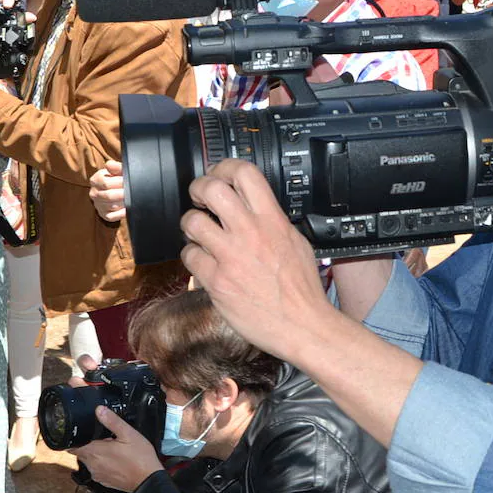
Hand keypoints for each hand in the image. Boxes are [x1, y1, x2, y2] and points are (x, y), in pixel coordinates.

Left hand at [70, 407, 163, 491]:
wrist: (148, 481)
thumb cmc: (140, 458)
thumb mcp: (128, 434)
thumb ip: (112, 421)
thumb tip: (99, 410)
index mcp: (95, 451)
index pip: (73, 445)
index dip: (76, 438)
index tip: (83, 433)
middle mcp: (92, 465)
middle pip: (81, 452)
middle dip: (88, 444)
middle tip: (104, 438)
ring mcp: (98, 474)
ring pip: (89, 461)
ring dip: (96, 454)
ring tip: (112, 449)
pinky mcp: (104, 481)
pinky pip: (97, 470)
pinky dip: (103, 464)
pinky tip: (116, 460)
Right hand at [89, 159, 125, 221]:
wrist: (115, 188)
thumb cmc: (116, 178)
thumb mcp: (117, 170)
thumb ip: (116, 166)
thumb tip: (109, 164)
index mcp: (95, 180)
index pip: (106, 183)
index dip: (119, 182)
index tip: (128, 181)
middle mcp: (94, 193)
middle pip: (109, 196)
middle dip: (123, 193)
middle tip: (132, 191)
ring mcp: (98, 205)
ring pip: (112, 206)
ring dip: (123, 203)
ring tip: (131, 198)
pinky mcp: (104, 215)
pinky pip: (113, 217)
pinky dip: (121, 213)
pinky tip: (127, 208)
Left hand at [179, 160, 332, 360]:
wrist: (302, 325)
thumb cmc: (302, 290)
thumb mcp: (296, 242)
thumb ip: (273, 222)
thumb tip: (255, 208)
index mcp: (272, 220)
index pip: (245, 173)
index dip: (225, 167)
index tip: (219, 174)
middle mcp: (250, 233)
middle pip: (211, 189)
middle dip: (198, 187)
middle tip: (199, 197)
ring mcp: (231, 257)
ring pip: (192, 221)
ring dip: (190, 224)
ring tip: (198, 232)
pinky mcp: (216, 281)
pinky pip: (190, 256)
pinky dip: (192, 256)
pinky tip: (203, 261)